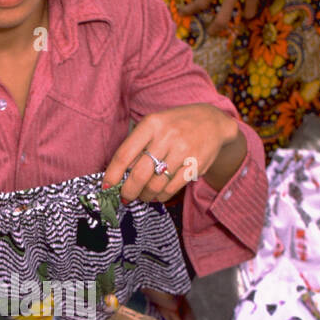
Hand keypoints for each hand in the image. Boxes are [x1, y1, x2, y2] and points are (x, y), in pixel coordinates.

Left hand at [103, 105, 241, 203]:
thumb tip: (118, 175)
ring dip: (145, 195)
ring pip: (155, 185)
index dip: (113, 174)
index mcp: (152, 124)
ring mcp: (183, 152)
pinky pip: (171, 189)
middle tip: (125, 197)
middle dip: (128, 191)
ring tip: (142, 195)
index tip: (107, 186)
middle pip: (140, 174)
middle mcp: (167, 137)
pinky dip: (160, 196)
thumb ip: (138, 146)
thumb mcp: (155, 126)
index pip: (125, 154)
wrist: (212, 122)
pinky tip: (156, 194)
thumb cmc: (176, 125)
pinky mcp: (195, 166)